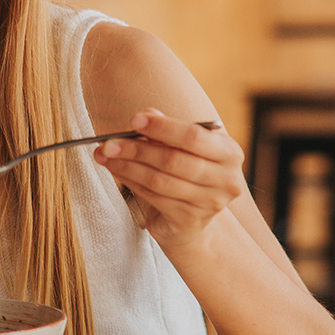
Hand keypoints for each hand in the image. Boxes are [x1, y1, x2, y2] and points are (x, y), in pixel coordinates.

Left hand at [94, 108, 246, 252]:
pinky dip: (130, 181)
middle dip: (136, 149)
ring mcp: (209, 203)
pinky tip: (116, 171)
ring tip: (104, 155)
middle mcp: (226, 180)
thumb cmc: (186, 172)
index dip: (163, 128)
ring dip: (127, 166)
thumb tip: (146, 114)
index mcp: (229, 153)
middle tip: (108, 143)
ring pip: (159, 180)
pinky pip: (152, 196)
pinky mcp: (189, 219)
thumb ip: (167, 129)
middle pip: (173, 160)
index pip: (194, 136)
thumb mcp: (183, 147)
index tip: (134, 120)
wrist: (193, 219)